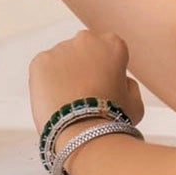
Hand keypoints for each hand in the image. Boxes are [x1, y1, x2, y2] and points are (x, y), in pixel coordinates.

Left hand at [28, 30, 143, 138]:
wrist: (83, 134)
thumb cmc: (113, 122)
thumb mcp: (135, 103)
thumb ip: (129, 85)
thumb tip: (122, 80)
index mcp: (113, 45)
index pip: (109, 50)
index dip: (107, 70)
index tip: (105, 86)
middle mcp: (86, 39)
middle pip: (83, 51)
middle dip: (83, 67)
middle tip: (84, 95)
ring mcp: (60, 49)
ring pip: (61, 60)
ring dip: (64, 75)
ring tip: (68, 103)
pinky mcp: (39, 62)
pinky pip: (43, 70)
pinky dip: (46, 83)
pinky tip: (55, 101)